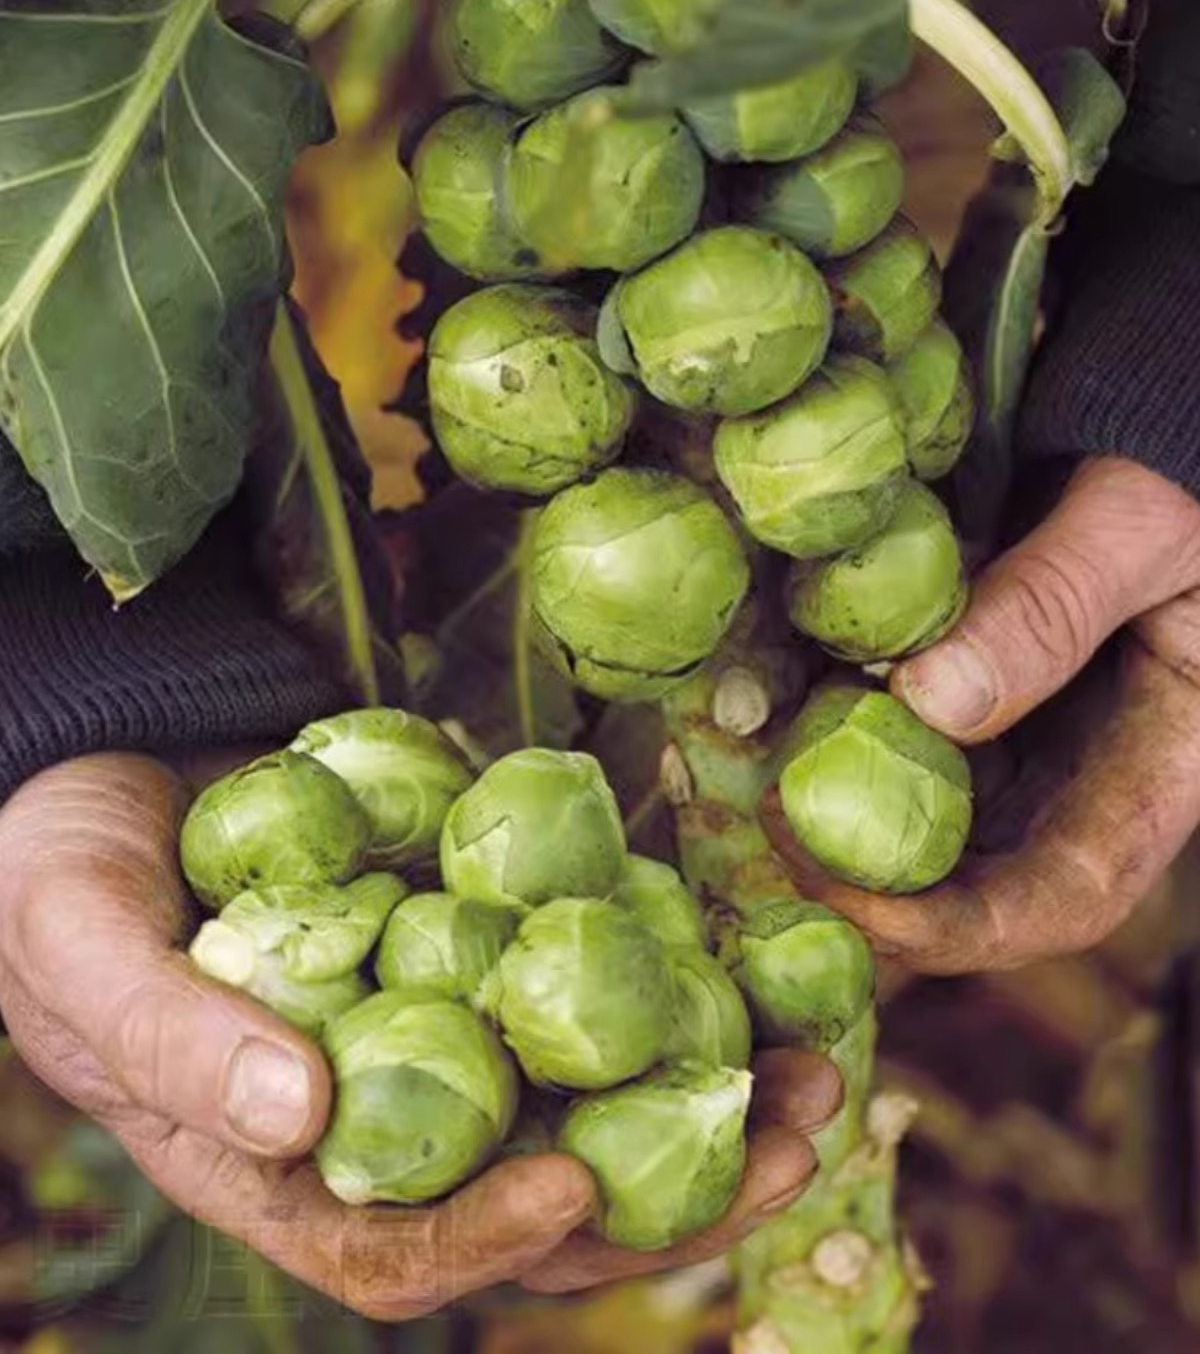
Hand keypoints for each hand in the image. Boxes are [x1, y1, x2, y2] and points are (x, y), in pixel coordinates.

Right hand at [0, 753, 839, 1316]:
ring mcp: (449, 1037)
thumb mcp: (80, 944)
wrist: (121, 769)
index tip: (574, 1194)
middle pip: (539, 1203)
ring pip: (592, 1109)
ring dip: (713, 1103)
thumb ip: (167, 1037)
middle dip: (667, 1196)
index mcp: (285, 1164)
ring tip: (821, 1071)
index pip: (396, 1252)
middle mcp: (388, 1122)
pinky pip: (595, 992)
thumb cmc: (68, 873)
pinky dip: (682, 992)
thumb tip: (296, 1113)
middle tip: (785, 1142)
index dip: (485, 1242)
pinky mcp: (487, 950)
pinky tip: (763, 966)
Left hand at [764, 456, 1199, 973]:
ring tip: (757, 781)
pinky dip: (843, 723)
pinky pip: (907, 724)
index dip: (960, 925)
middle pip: (980, 877)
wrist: (1167, 413)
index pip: (1067, 896)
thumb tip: (929, 699)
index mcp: (1163, 767)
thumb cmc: (1190, 464)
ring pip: (931, 806)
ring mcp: (1033, 729)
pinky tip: (778, 702)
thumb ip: (1051, 604)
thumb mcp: (1141, 525)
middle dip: (871, 883)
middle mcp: (1091, 772)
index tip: (853, 900)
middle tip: (773, 840)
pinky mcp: (982, 678)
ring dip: (843, 808)